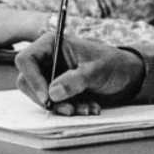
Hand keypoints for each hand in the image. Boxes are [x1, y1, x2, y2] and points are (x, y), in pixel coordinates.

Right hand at [14, 32, 144, 115]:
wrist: (127, 76)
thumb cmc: (112, 64)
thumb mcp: (96, 70)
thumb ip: (74, 80)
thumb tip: (52, 93)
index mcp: (51, 44)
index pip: (26, 60)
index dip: (33, 79)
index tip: (47, 98)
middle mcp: (46, 58)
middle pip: (28, 81)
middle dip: (47, 98)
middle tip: (68, 110)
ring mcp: (50, 74)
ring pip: (40, 95)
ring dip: (60, 106)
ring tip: (86, 109)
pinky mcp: (57, 89)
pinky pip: (53, 103)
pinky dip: (68, 108)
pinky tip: (88, 107)